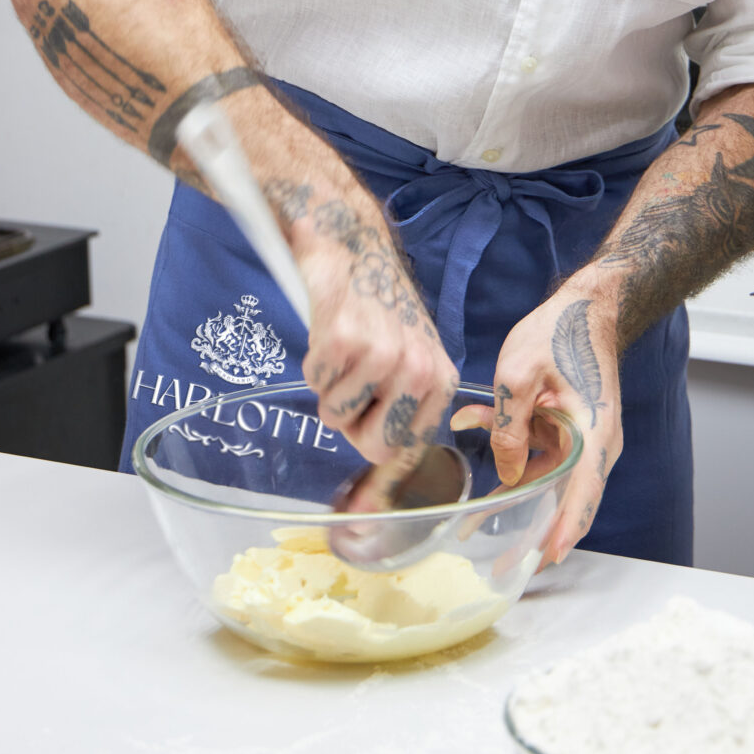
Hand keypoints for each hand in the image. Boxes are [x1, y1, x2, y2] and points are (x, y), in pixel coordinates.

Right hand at [269, 179, 458, 466]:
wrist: (358, 246)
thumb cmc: (383, 310)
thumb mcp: (411, 361)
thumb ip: (402, 414)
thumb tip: (369, 506)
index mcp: (440, 381)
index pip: (405, 450)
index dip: (377, 453)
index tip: (364, 458)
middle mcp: (418, 371)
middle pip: (373, 446)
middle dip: (352, 422)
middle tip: (350, 386)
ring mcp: (382, 355)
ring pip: (335, 414)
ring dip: (329, 387)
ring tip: (344, 349)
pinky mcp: (343, 339)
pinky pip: (314, 380)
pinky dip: (313, 361)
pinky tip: (329, 330)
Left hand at [464, 285, 621, 567]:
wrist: (583, 308)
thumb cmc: (560, 333)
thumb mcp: (519, 373)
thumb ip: (509, 425)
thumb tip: (506, 472)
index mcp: (593, 433)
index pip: (583, 492)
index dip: (565, 528)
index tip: (548, 558)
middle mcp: (593, 445)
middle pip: (564, 499)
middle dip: (532, 531)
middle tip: (503, 565)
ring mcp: (579, 440)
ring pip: (544, 481)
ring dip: (509, 495)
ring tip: (472, 528)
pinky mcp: (564, 432)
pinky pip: (536, 455)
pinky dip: (508, 454)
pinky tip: (472, 428)